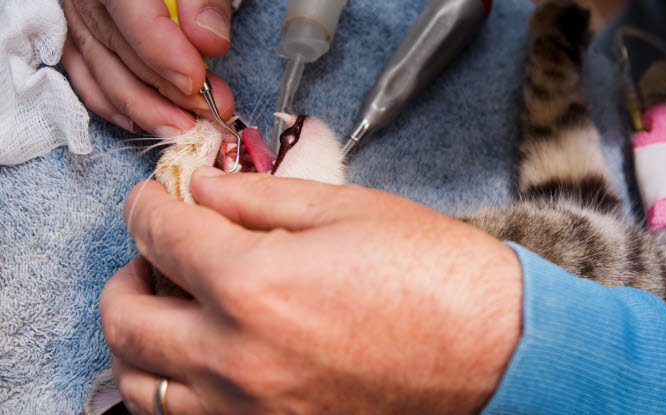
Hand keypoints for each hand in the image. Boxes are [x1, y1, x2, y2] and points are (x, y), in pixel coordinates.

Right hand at [61, 0, 235, 135]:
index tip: (196, 80)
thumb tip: (209, 42)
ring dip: (145, 108)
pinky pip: (86, 76)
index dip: (162, 52)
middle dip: (168, 89)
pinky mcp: (77, 34)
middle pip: (119, 48)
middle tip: (211, 109)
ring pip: (102, 70)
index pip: (128, 10)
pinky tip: (145, 121)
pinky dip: (114, 105)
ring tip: (184, 126)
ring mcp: (74, 14)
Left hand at [101, 168, 522, 413]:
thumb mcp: (345, 209)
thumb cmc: (435, 277)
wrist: (493, 351)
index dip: (146, 205)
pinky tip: (200, 360)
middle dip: (125, 272)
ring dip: (137, 341)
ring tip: (166, 310)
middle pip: (124, 317)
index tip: (152, 198)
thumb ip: (258, 197)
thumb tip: (203, 189)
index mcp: (252, 284)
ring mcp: (249, 410)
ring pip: (139, 387)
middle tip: (151, 253)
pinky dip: (172, 389)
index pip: (158, 235)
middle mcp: (236, 357)